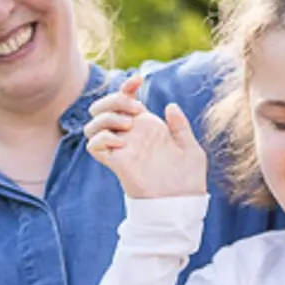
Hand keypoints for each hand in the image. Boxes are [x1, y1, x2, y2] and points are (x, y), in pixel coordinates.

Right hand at [85, 73, 208, 198]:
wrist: (181, 204)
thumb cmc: (189, 179)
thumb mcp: (190, 148)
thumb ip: (180, 126)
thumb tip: (170, 106)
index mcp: (147, 127)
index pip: (126, 100)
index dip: (127, 86)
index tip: (139, 80)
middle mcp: (131, 135)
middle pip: (103, 108)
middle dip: (113, 99)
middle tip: (136, 108)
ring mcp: (122, 149)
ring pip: (93, 125)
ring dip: (106, 117)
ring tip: (128, 125)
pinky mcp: (117, 164)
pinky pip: (94, 146)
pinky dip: (103, 138)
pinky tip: (121, 140)